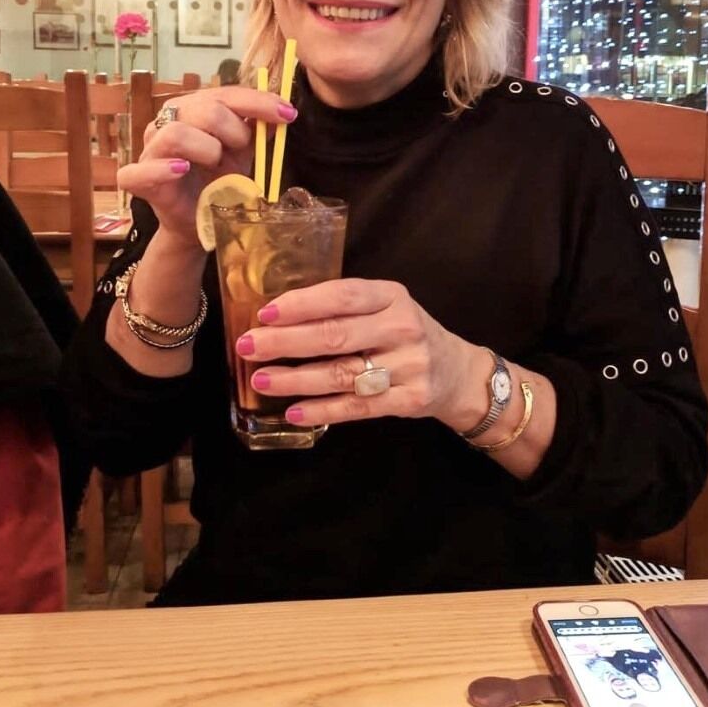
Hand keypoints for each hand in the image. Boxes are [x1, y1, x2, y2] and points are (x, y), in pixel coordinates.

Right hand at [116, 87, 296, 247]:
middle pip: (202, 109)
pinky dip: (162, 169)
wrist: (202, 221)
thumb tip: (284, 111)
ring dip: (206, 148)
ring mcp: (150, 150)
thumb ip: (258, 130)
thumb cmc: (218, 181)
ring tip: (216, 162)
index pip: (224, 94)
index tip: (288, 114)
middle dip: (233, 128)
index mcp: (192, 109)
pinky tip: (182, 170)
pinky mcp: (137, 180)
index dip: (257, 102)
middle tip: (242, 147)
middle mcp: (167, 122)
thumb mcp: (243, 153)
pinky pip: (138, 171)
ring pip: (175, 133)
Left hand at [234, 278, 483, 429]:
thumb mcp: (386, 307)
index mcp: (392, 295)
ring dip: (296, 379)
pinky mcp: (410, 400)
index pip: (342, 296)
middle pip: (336, 335)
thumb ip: (345, 308)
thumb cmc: (404, 334)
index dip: (301, 304)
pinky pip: (358, 407)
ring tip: (261, 379)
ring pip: (342, 374)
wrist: (457, 372)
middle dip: (286, 342)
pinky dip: (323, 410)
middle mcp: (402, 327)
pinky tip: (294, 411)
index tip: (265, 313)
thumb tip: (277, 316)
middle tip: (250, 346)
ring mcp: (409, 365)